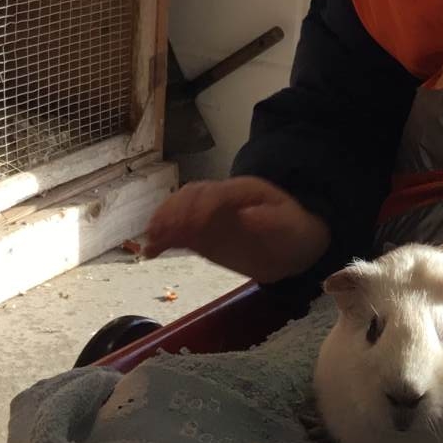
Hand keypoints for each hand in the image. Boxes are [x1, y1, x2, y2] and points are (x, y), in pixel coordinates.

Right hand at [140, 177, 330, 282]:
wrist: (291, 241)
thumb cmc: (291, 231)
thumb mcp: (287, 226)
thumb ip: (268, 221)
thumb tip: (247, 217)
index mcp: (242, 192)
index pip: (216, 193)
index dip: (201, 207)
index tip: (192, 226)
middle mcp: (220, 198)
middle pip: (191, 196)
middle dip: (175, 212)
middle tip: (162, 231)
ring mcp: (208, 214)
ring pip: (180, 208)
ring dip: (164, 222)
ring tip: (152, 240)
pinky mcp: (201, 232)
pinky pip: (179, 230)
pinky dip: (163, 237)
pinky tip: (151, 251)